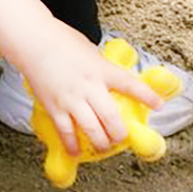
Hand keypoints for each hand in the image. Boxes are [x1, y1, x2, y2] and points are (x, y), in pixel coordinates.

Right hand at [18, 26, 162, 156]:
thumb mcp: (90, 51)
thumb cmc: (60, 40)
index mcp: (100, 70)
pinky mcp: (54, 106)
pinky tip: (75, 151)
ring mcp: (71, 98)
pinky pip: (66, 131)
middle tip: (121, 137)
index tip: (159, 105)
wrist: (33, 41)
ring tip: (103, 146)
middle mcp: (89, 86)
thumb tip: (111, 79)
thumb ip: (101, 68)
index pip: (129, 84)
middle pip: (111, 117)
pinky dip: (72, 144)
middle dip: (119, 133)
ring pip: (92, 129)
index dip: (146, 96)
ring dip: (101, 142)